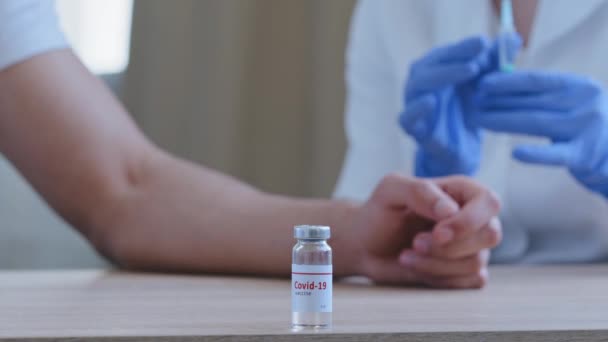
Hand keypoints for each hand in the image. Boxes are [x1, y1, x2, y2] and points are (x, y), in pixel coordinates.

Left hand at [351, 174, 500, 287]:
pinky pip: (470, 283)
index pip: (489, 203)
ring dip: (436, 264)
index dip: (468, 221)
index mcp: (461, 191)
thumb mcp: (391, 190)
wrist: (366, 245)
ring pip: (476, 263)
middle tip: (415, 243)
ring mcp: (471, 247)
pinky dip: (439, 278)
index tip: (438, 233)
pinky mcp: (464, 272)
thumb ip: (420, 191)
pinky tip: (416, 266)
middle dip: (449, 247)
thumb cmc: (380, 212)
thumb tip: (451, 210)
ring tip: (406, 255)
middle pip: (490, 235)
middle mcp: (473, 218)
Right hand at [399, 34, 520, 176]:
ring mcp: (412, 104)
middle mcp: (419, 83)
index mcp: (433, 69)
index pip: (445, 53)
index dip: (463, 46)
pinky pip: (406, 116)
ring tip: (470, 71)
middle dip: (456, 57)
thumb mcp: (485, 86)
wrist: (461, 147)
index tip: (485, 43)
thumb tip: (514, 38)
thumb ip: (495, 63)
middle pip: (429, 64)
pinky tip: (431, 101)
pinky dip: (416, 108)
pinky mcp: (411, 127)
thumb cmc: (470, 111)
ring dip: (443, 75)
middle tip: (481, 55)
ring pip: (417, 85)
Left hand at [475, 71, 607, 196]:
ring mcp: (587, 129)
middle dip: (498, 101)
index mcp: (580, 87)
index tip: (482, 83)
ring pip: (537, 122)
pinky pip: (556, 154)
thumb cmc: (587, 129)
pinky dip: (535, 154)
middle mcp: (585, 103)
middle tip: (471, 102)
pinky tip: (515, 153)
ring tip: (479, 120)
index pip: (538, 80)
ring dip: (504, 121)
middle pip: (532, 101)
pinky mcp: (586, 156)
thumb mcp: (573, 104)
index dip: (507, 81)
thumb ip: (545, 95)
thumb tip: (503, 82)